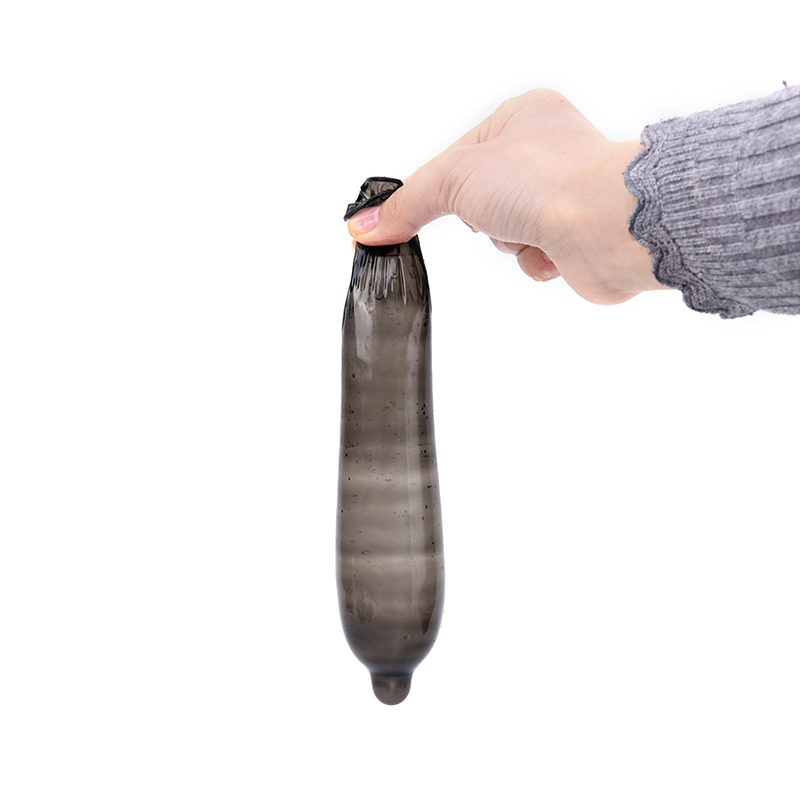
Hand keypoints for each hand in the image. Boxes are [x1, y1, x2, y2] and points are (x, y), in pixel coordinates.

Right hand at [347, 89, 665, 305]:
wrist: (607, 226)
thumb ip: (407, 203)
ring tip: (532, 229)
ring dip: (509, 243)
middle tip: (496, 211)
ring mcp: (562, 195)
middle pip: (478, 201)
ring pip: (503, 235)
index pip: (456, 157)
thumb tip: (366, 225)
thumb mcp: (455, 178)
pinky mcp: (574, 236)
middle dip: (483, 218)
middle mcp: (546, 152)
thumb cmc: (549, 180)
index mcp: (522, 117)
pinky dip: (534, 261)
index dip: (434, 188)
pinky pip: (531, 258)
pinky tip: (551, 249)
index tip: (402, 214)